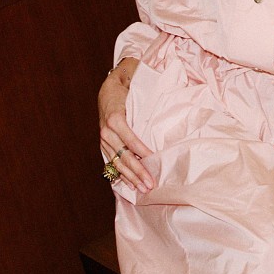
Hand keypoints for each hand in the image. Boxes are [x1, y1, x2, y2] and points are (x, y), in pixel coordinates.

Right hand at [98, 60, 153, 191]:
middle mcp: (106, 131)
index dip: (141, 152)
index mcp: (115, 118)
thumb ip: (148, 96)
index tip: (153, 161)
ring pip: (117, 163)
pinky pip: (111, 161)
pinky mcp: (103, 143)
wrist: (109, 84)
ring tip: (143, 188)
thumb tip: (170, 96)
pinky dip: (120, 174)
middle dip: (137, 172)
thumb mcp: (135, 88)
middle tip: (150, 184)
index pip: (130, 140)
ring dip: (130, 177)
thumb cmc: (127, 85)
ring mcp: (103, 139)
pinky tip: (129, 184)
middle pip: (123, 156)